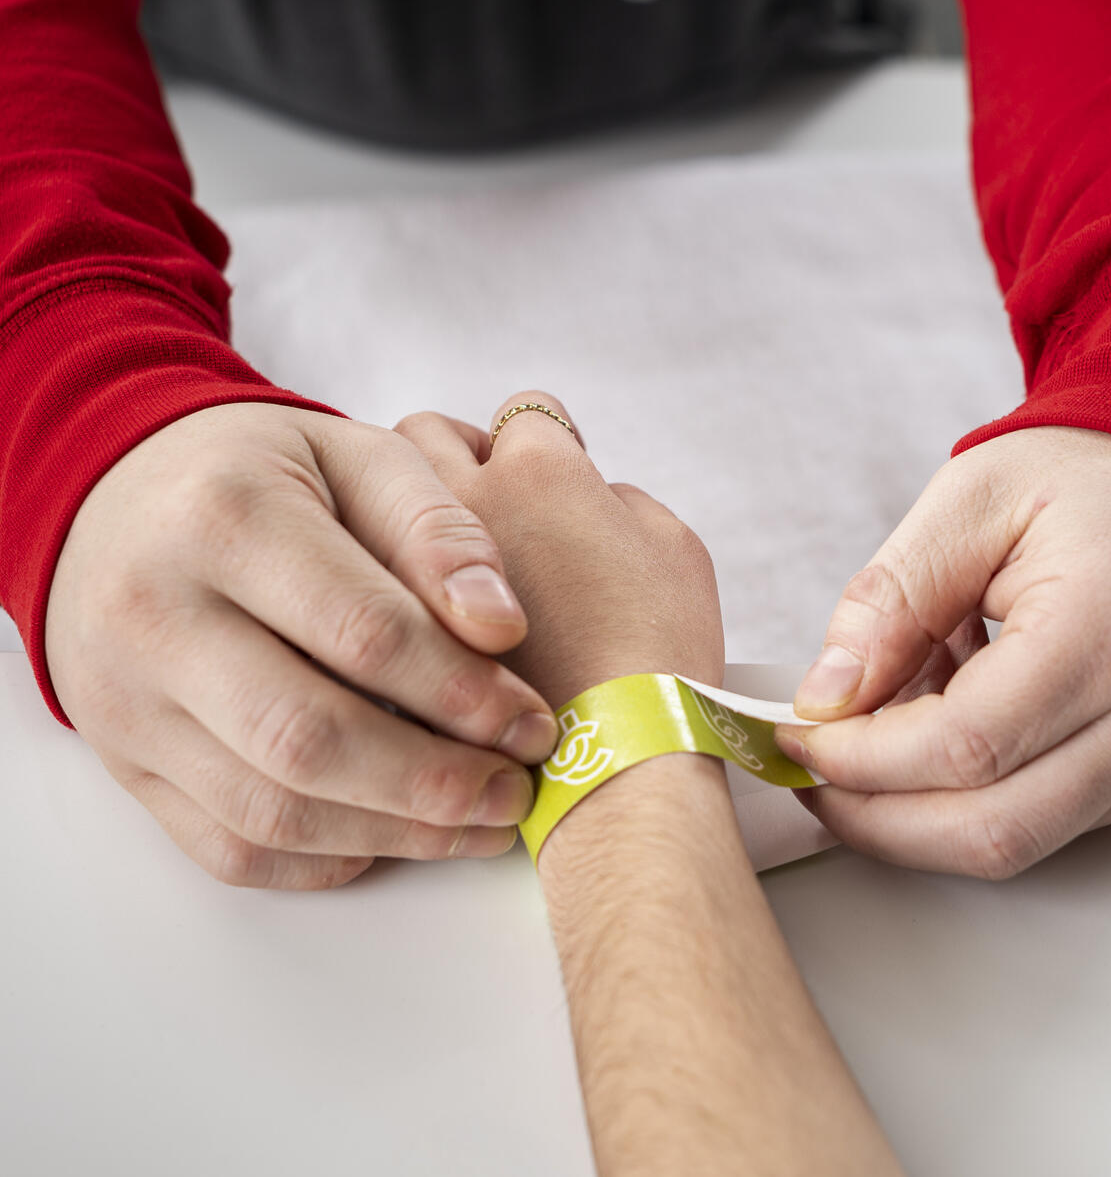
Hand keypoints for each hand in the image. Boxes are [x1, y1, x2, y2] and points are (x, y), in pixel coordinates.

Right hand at [44, 402, 557, 888]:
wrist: (116, 496)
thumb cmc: (262, 473)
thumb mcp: (355, 454)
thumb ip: (436, 528)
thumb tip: (503, 627)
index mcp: (224, 517)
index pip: (362, 631)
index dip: (462, 691)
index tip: (533, 721)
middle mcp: (155, 615)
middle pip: (307, 739)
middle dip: (433, 783)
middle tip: (514, 789)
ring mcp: (125, 701)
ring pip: (269, 811)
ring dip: (393, 833)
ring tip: (476, 819)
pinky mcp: (124, 762)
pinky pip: (229, 848)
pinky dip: (324, 858)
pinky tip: (393, 833)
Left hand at [395, 391, 723, 709]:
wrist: (611, 762)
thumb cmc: (660, 659)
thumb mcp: (676, 552)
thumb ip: (624, 505)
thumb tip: (596, 502)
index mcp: (540, 469)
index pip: (527, 414)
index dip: (547, 443)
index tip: (557, 473)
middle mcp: (463, 498)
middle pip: (429, 436)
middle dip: (456, 458)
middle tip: (491, 501)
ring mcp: (412, 562)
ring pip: (374, 503)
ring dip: (404, 516)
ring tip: (444, 559)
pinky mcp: (390, 628)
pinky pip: (368, 580)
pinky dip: (388, 584)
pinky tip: (424, 617)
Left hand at [775, 426, 1110, 877]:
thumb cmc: (1078, 482)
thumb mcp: (969, 506)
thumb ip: (892, 603)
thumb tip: (827, 697)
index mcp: (1104, 637)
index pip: (964, 748)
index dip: (861, 759)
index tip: (800, 736)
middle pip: (989, 828)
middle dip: (874, 815)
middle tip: (811, 771)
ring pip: (1016, 840)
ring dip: (917, 806)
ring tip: (883, 721)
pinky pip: (1044, 819)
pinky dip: (968, 793)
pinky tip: (942, 718)